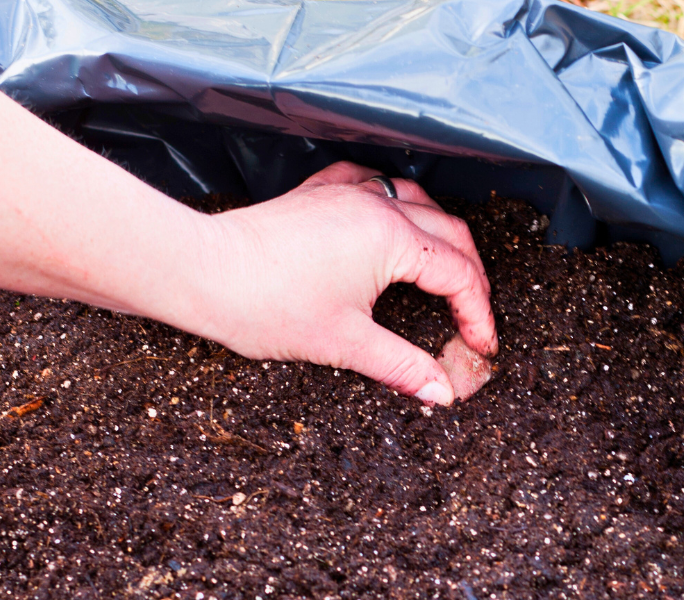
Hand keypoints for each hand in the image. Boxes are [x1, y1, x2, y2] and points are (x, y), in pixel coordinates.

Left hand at [196, 161, 497, 405]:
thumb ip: (402, 366)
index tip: (481, 344)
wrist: (202, 272)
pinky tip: (392, 217)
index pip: (458, 275)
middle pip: (450, 233)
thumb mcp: (344, 343)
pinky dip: (395, 202)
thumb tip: (442, 393)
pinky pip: (373, 184)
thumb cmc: (267, 305)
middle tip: (474, 314)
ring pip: (418, 201)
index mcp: (393, 239)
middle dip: (471, 275)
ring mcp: (347, 192)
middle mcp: (377, 206)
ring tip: (447, 268)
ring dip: (441, 234)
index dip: (478, 313)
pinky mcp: (319, 192)